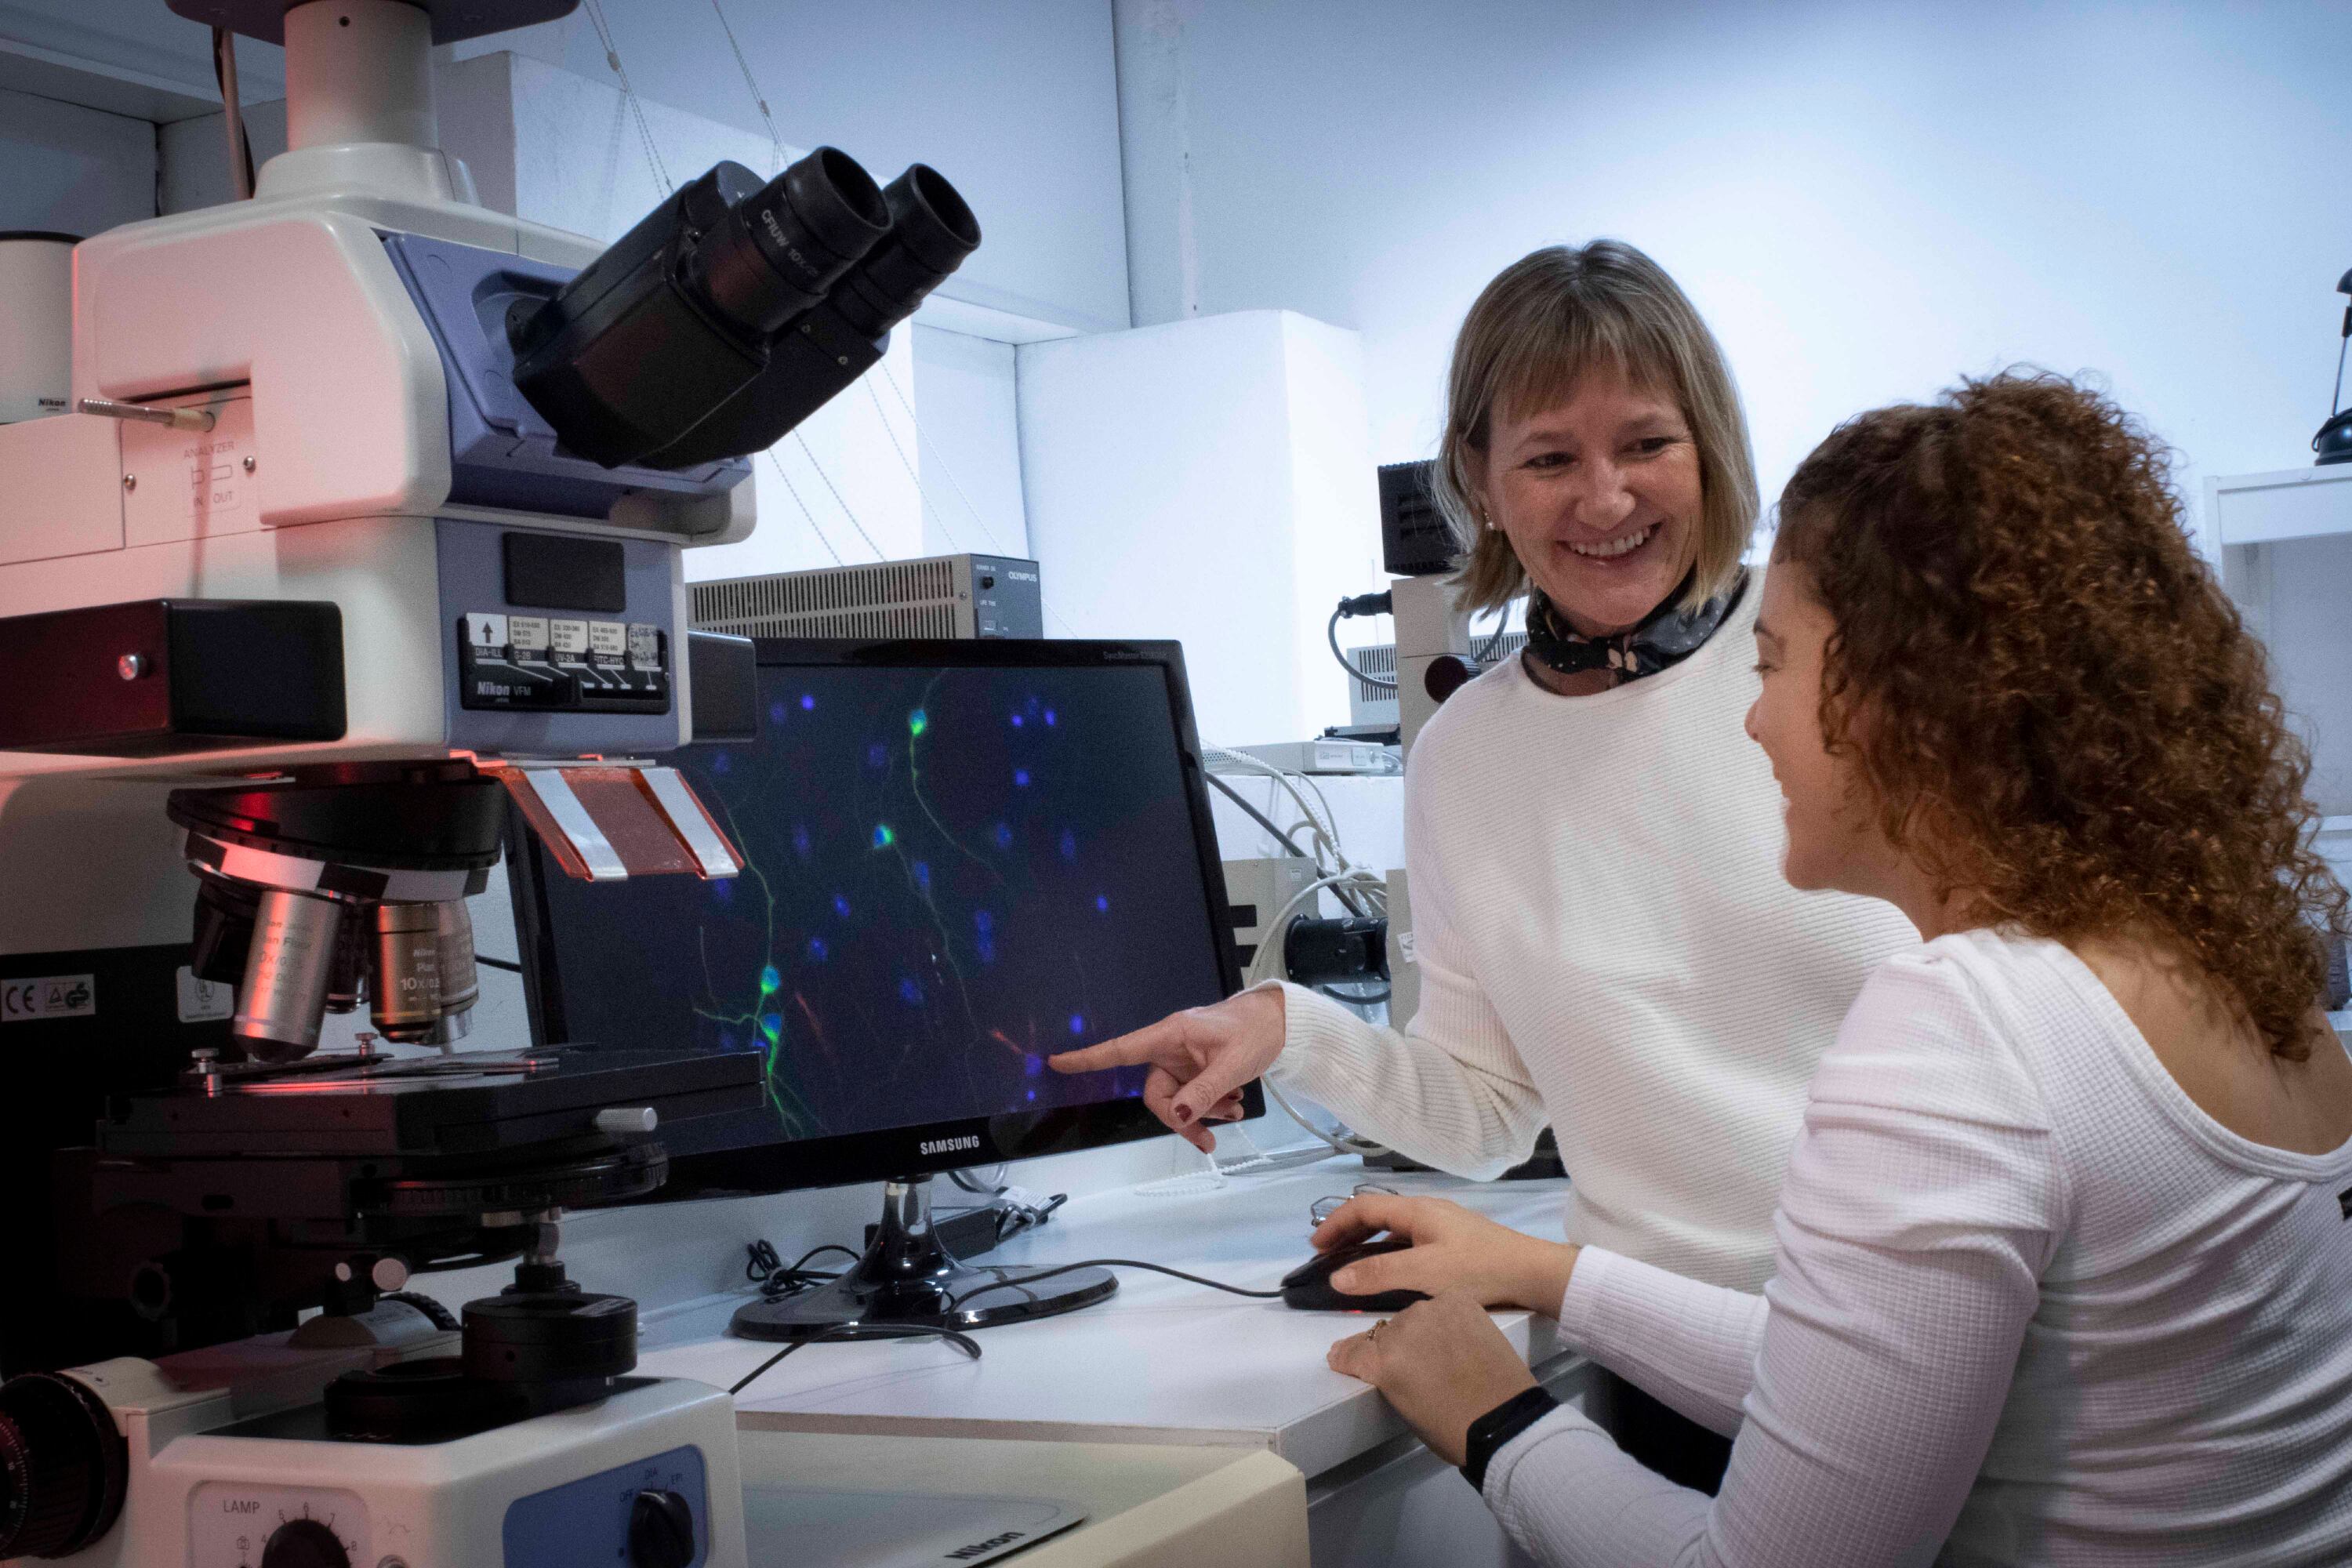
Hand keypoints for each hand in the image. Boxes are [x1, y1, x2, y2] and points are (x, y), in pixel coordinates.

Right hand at [1049, 987, 1284, 1152]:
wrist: (1282, 1024)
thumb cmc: (1256, 1030)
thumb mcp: (1233, 1062)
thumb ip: (1204, 1091)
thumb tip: (1176, 1115)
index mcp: (1170, 1035)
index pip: (1121, 1049)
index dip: (1088, 1058)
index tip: (1057, 1062)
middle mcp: (1171, 1048)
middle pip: (1157, 1093)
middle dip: (1181, 1117)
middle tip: (1209, 1137)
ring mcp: (1185, 1061)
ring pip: (1179, 1100)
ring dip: (1205, 1112)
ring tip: (1235, 1110)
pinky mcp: (1199, 1070)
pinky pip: (1195, 1097)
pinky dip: (1213, 1106)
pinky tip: (1236, 1102)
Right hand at [1313, 1194, 1576, 1315]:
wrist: (1533, 1273)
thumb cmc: (1478, 1270)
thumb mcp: (1424, 1274)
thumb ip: (1379, 1275)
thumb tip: (1337, 1276)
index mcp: (1417, 1210)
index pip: (1363, 1206)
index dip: (1335, 1223)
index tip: (1315, 1246)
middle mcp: (1428, 1211)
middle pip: (1377, 1213)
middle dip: (1348, 1232)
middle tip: (1327, 1255)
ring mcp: (1444, 1226)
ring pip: (1394, 1229)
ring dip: (1368, 1243)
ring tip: (1353, 1265)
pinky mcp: (1456, 1242)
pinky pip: (1410, 1240)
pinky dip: (1389, 1252)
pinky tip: (1392, 1273)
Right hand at [1328, 1293, 1537, 1466]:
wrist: (1505, 1419)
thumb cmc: (1451, 1428)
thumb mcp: (1403, 1406)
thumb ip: (1385, 1375)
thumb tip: (1379, 1363)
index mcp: (1383, 1360)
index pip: (1350, 1351)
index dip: (1346, 1356)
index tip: (1343, 1358)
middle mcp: (1402, 1327)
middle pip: (1384, 1331)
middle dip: (1390, 1347)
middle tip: (1411, 1366)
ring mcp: (1432, 1311)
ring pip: (1412, 1316)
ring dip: (1417, 1331)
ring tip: (1438, 1352)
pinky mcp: (1459, 1302)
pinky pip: (1440, 1306)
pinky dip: (1443, 1320)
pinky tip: (1456, 1337)